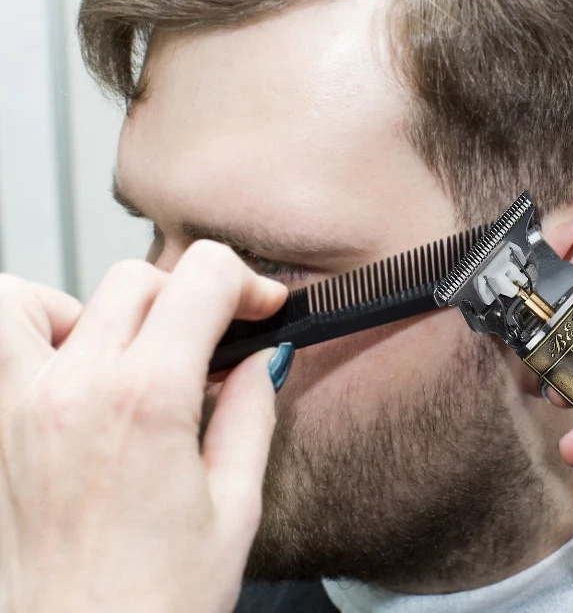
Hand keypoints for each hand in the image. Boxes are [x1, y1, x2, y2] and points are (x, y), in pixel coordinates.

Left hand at [0, 241, 286, 612]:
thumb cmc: (156, 606)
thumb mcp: (236, 507)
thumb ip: (250, 411)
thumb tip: (259, 357)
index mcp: (147, 402)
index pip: (202, 278)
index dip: (246, 282)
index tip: (261, 308)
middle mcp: (74, 390)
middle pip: (138, 279)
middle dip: (191, 294)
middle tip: (214, 338)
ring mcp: (19, 407)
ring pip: (39, 295)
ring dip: (96, 305)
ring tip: (130, 346)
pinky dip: (30, 330)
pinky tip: (72, 366)